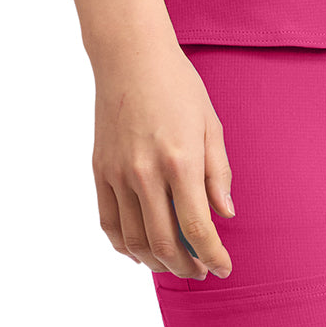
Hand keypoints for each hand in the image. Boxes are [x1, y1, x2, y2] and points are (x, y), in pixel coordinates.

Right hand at [90, 36, 235, 279]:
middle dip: (187, 266)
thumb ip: (218, 172)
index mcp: (180, 160)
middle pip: (165, 243)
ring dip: (156, 262)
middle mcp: (146, 173)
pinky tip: (140, 250)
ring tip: (174, 263)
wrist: (131, 55)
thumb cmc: (177, 84)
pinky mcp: (100, 170)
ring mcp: (119, 174)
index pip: (197, 228)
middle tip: (201, 271)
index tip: (223, 267)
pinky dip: (124, 246)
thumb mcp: (210, 123)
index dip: (212, 255)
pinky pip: (109, 222)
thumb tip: (225, 214)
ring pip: (134, 240)